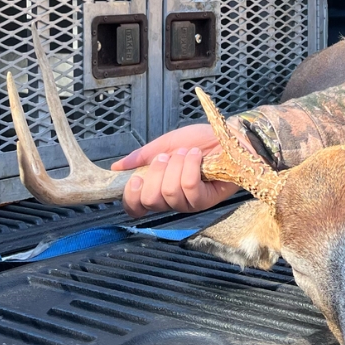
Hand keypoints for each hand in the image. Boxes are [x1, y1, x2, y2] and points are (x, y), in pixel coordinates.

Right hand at [112, 124, 240, 216]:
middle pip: (150, 200)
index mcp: (158, 189)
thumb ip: (142, 157)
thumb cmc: (200, 141)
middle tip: (169, 157)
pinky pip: (189, 187)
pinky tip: (198, 157)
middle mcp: (171, 201)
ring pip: (170, 191)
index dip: (131, 196)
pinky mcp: (206, 199)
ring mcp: (189, 203)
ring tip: (188, 153)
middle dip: (157, 172)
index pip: (135, 208)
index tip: (137, 177)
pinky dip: (191, 166)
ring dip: (178, 165)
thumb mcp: (166, 144)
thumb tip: (117, 167)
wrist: (227, 136)